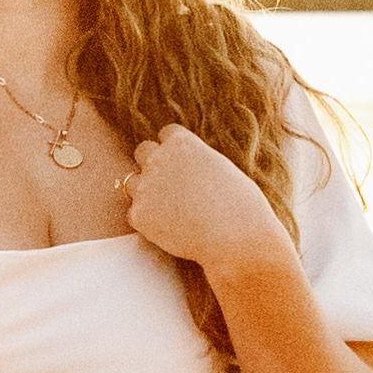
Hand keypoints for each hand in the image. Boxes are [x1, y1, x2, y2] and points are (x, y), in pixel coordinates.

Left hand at [124, 127, 296, 280]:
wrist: (235, 238)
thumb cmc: (240, 205)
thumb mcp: (221, 168)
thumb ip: (197, 161)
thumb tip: (188, 168)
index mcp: (181, 143)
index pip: (167, 134)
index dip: (175, 150)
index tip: (183, 164)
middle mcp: (158, 159)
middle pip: (143, 151)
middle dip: (153, 164)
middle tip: (170, 185)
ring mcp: (144, 187)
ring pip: (132, 183)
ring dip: (145, 192)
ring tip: (169, 210)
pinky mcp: (139, 215)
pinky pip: (134, 214)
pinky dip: (147, 221)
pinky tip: (168, 229)